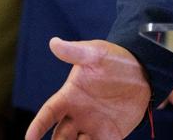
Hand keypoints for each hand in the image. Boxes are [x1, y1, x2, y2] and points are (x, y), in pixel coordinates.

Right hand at [26, 38, 149, 139]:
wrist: (143, 71)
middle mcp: (77, 115)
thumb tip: (54, 42)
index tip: (29, 138)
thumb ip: (76, 52)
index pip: (48, 113)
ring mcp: (92, 127)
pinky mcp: (109, 135)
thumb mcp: (96, 53)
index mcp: (69, 97)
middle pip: (60, 136)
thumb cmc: (114, 59)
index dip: (38, 125)